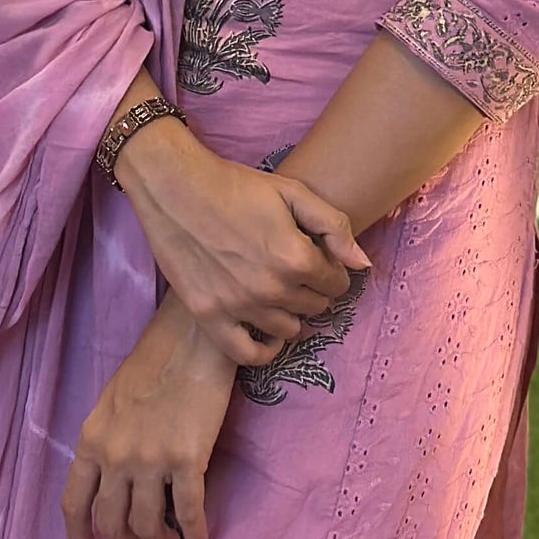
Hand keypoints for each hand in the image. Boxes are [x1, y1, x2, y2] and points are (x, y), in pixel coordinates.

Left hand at [61, 292, 236, 538]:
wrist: (190, 341)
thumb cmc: (152, 365)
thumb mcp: (111, 404)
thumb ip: (106, 443)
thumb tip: (114, 481)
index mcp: (92, 441)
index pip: (74, 502)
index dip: (79, 534)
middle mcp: (115, 456)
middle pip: (112, 521)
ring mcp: (150, 460)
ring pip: (148, 524)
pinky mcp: (188, 460)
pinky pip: (189, 512)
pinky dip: (195, 535)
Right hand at [116, 124, 371, 365]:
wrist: (175, 188)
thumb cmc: (236, 185)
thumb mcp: (292, 193)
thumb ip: (333, 226)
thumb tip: (362, 265)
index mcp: (295, 257)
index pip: (336, 282)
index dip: (333, 270)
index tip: (320, 260)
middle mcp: (270, 288)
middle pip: (315, 306)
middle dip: (316, 290)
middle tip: (300, 272)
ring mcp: (238, 306)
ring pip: (288, 329)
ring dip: (293, 313)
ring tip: (283, 293)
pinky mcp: (209, 316)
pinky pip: (247, 354)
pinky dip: (264, 351)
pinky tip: (269, 337)